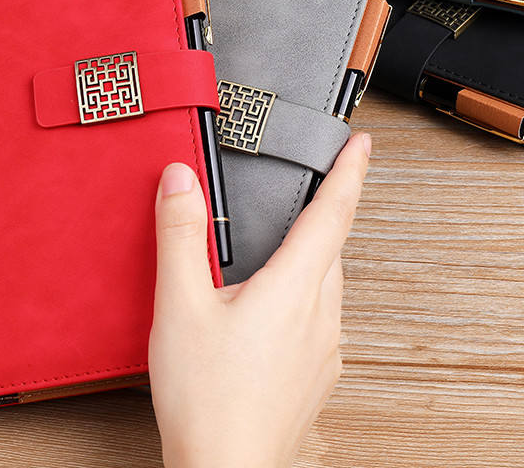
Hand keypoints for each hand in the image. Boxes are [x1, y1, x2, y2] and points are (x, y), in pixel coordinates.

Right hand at [149, 132, 370, 467]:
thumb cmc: (205, 396)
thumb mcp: (180, 305)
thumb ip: (181, 234)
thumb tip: (181, 178)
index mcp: (293, 288)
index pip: (333, 214)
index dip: (349, 173)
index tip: (362, 144)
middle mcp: (319, 315)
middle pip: (333, 247)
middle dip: (329, 211)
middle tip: (322, 184)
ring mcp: (323, 350)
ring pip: (328, 284)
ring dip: (316, 254)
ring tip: (291, 243)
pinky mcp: (315, 374)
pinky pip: (321, 317)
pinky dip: (305, 293)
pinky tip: (277, 306)